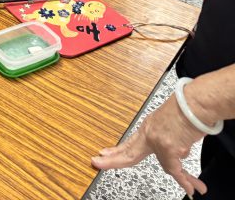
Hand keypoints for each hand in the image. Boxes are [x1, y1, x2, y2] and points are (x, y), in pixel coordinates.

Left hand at [91, 93, 206, 197]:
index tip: (103, 153)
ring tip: (194, 186)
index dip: (115, 150)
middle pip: (129, 153)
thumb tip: (179, 150)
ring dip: (185, 177)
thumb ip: (170, 136)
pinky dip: (185, 180)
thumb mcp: (171, 120)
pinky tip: (191, 187)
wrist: (194, 104)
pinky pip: (176, 170)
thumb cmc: (187, 108)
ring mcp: (158, 142)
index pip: (128, 142)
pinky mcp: (168, 148)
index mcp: (149, 127)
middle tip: (97, 162)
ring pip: (168, 166)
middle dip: (112, 160)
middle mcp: (150, 135)